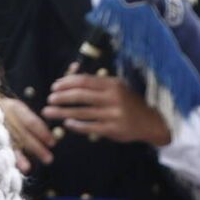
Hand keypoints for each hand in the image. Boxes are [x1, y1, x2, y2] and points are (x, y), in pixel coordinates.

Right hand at [0, 95, 53, 171]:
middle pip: (23, 135)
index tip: (52, 143)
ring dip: (19, 158)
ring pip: (9, 144)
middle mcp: (3, 117)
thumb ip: (26, 120)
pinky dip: (5, 159)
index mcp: (13, 108)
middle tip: (48, 159)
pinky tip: (11, 168)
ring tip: (27, 168)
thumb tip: (48, 138)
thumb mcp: (13, 109)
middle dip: (36, 148)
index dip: (43, 133)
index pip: (31, 122)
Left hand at [44, 73, 171, 145]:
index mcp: (113, 84)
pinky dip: (76, 125)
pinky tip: (66, 124)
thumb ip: (96, 82)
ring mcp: (113, 114)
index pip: (85, 81)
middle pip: (81, 95)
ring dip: (62, 112)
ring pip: (82, 112)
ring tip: (48, 112)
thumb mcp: (116, 88)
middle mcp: (113, 97)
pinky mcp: (112, 129)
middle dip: (62, 97)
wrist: (151, 121)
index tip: (54, 86)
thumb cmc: (128, 103)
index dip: (67, 83)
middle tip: (49, 99)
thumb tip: (72, 70)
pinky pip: (89, 127)